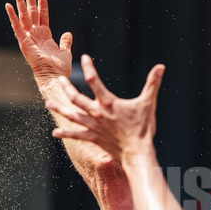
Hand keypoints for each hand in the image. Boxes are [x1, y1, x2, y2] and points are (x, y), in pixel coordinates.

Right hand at [5, 0, 72, 85]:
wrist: (53, 77)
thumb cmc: (59, 68)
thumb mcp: (65, 52)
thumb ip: (65, 42)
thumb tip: (68, 33)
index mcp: (44, 35)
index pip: (43, 14)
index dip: (43, 1)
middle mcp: (35, 34)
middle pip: (32, 11)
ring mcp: (28, 37)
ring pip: (24, 16)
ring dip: (21, 2)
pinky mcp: (23, 42)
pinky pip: (17, 27)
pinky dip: (12, 16)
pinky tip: (8, 6)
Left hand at [50, 55, 165, 161]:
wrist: (137, 152)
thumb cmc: (142, 128)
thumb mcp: (148, 103)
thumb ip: (153, 84)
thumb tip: (161, 67)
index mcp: (107, 102)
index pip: (94, 80)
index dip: (89, 67)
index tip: (85, 57)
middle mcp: (96, 113)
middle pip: (76, 98)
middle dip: (66, 87)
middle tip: (59, 79)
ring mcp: (93, 126)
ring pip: (71, 115)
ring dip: (59, 109)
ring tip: (48, 104)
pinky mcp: (93, 138)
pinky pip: (75, 135)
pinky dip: (65, 133)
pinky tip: (55, 132)